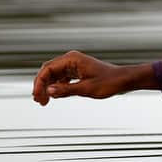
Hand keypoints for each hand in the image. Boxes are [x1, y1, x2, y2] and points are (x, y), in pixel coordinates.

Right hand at [32, 51, 153, 105]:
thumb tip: (48, 91)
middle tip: (39, 101)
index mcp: (72, 59)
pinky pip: (62, 78)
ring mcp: (74, 65)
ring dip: (48, 87)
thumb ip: (66, 90)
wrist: (124, 80)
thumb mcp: (86, 89)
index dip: (39, 83)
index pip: (48, 69)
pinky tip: (54, 96)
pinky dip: (57, 87)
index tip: (37, 96)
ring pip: (54, 75)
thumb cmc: (109, 82)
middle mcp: (71, 59)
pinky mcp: (78, 71)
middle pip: (48, 71)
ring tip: (43, 101)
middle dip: (41, 86)